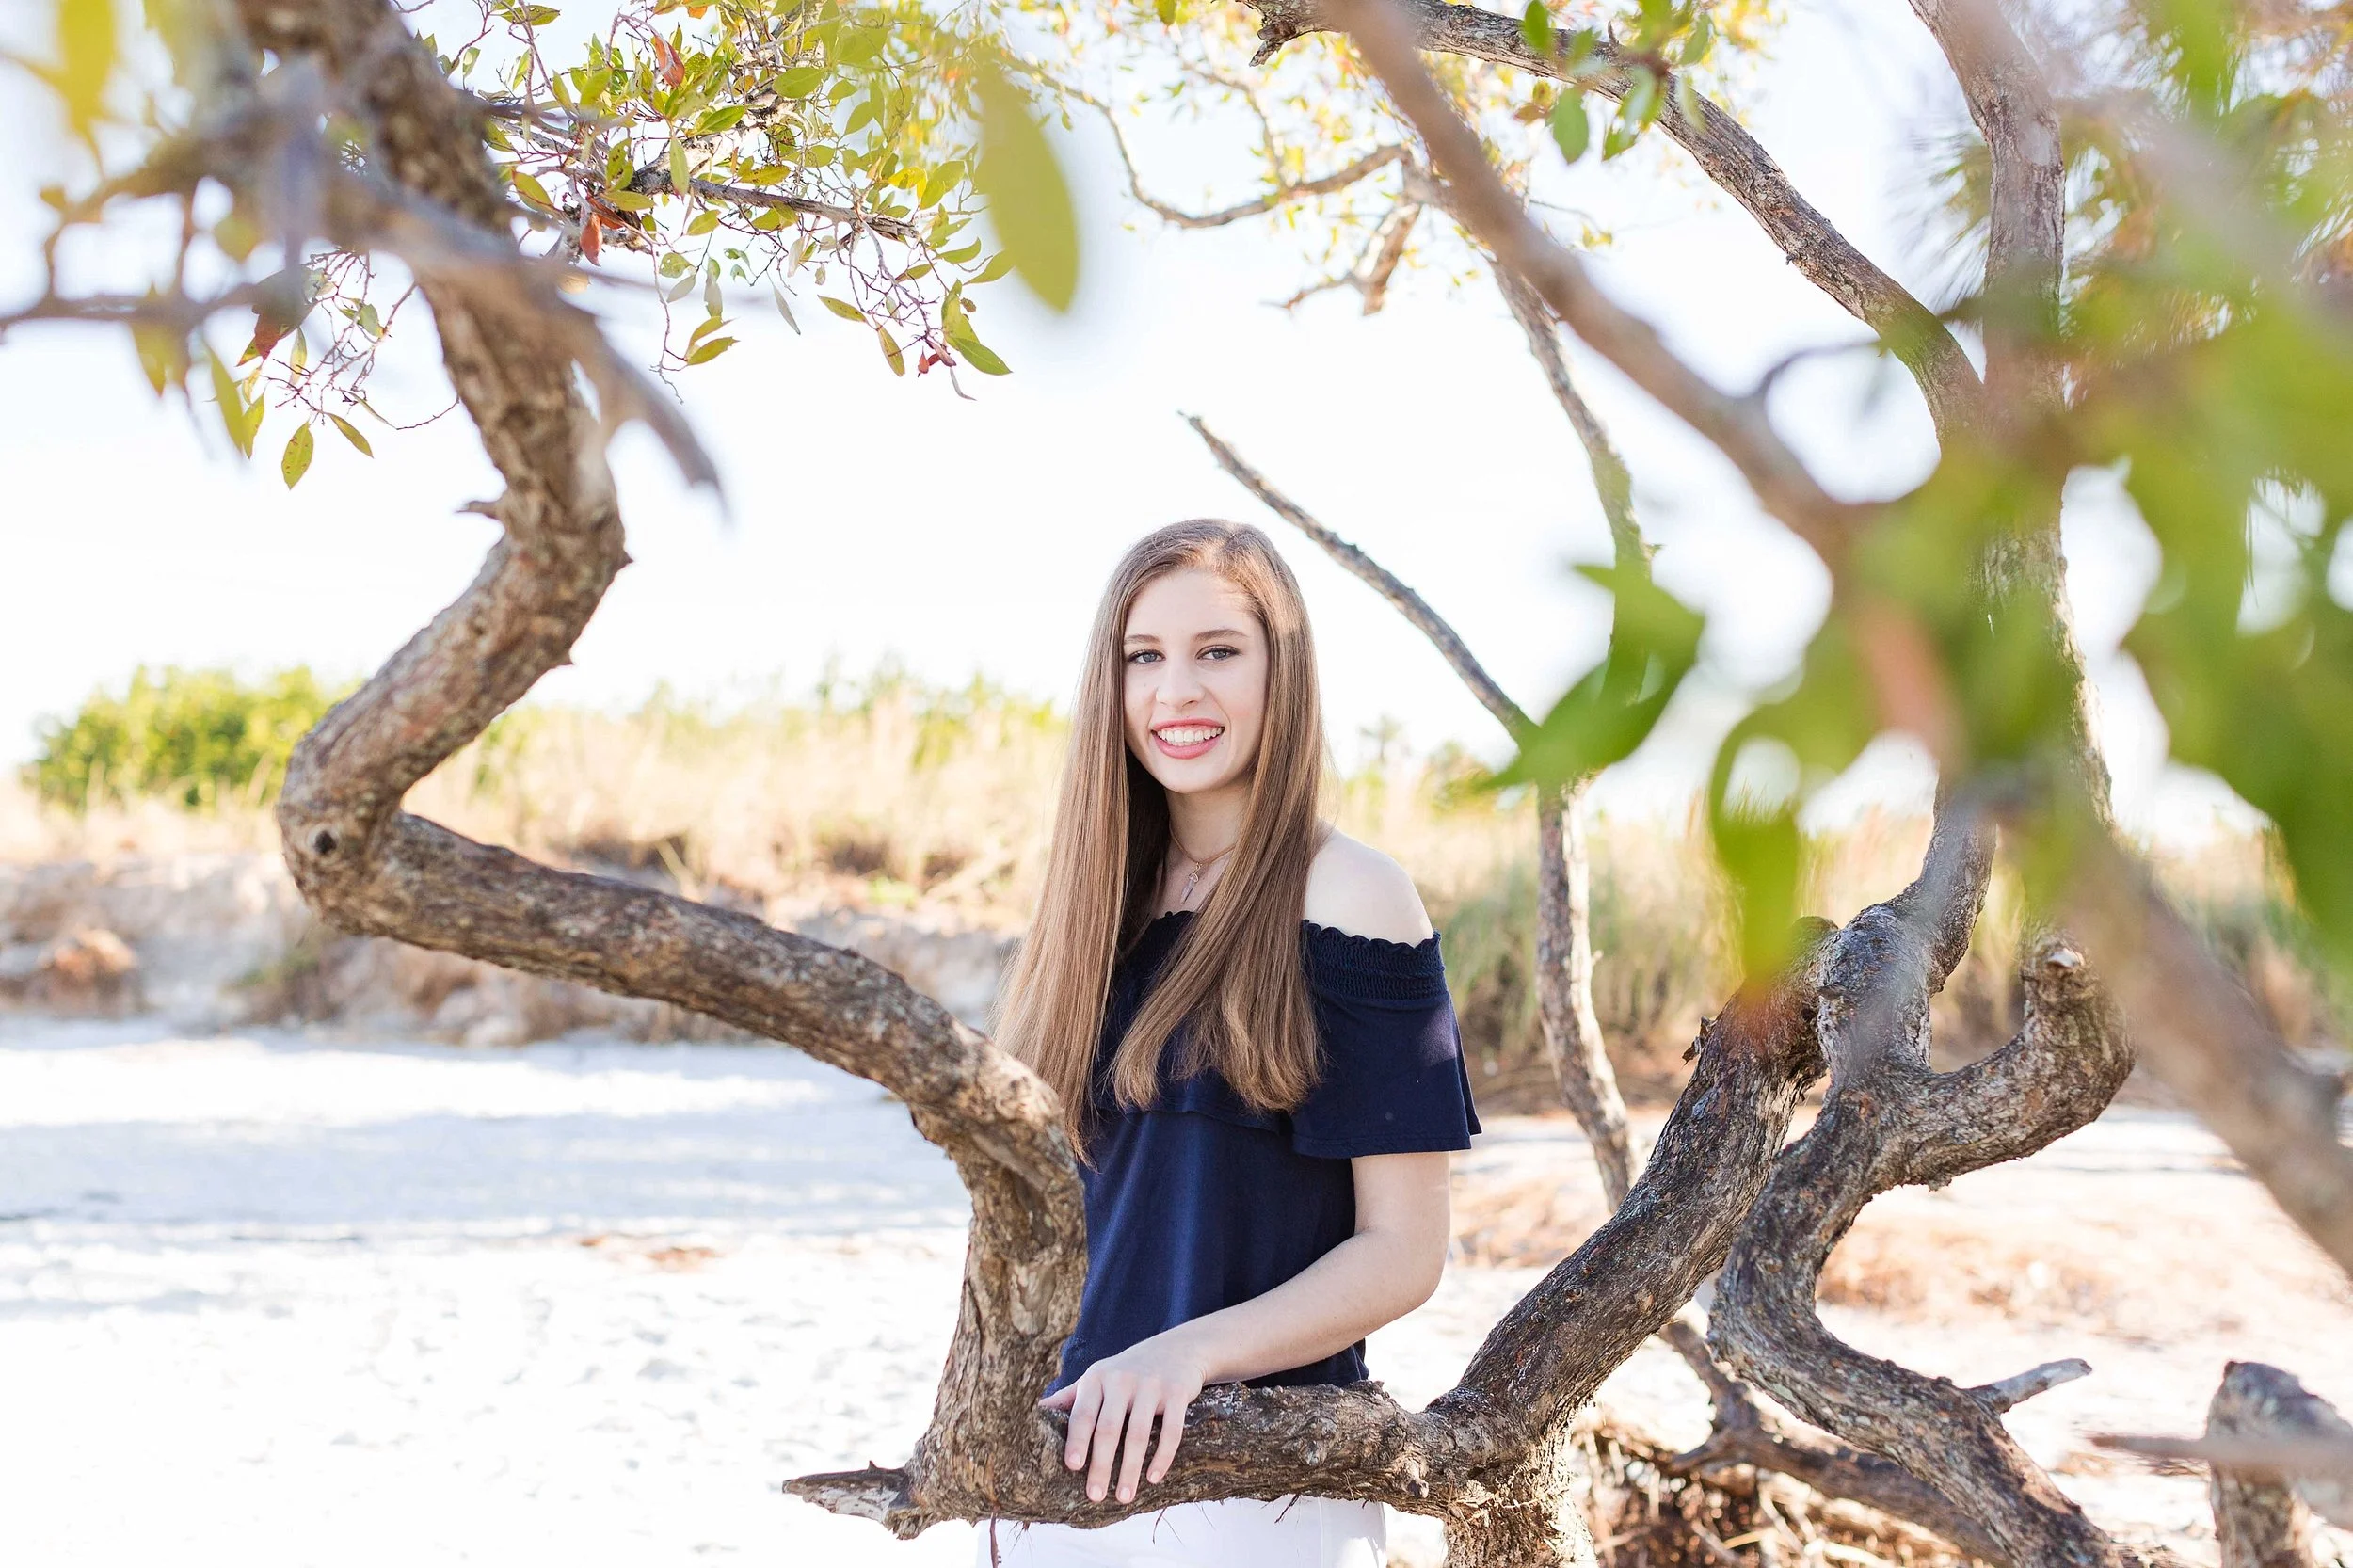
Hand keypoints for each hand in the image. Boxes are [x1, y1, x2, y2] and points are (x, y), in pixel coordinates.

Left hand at [1039, 1333, 1207, 1503]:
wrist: (1178, 1348)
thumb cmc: (1129, 1371)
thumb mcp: (1099, 1376)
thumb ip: (1072, 1396)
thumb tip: (1038, 1412)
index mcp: (1097, 1378)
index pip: (1082, 1414)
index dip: (1077, 1440)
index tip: (1073, 1467)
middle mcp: (1121, 1379)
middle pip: (1108, 1429)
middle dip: (1101, 1465)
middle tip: (1095, 1495)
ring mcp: (1150, 1385)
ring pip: (1137, 1434)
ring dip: (1130, 1469)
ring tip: (1124, 1496)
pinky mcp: (1176, 1392)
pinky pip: (1170, 1430)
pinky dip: (1162, 1456)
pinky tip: (1153, 1478)